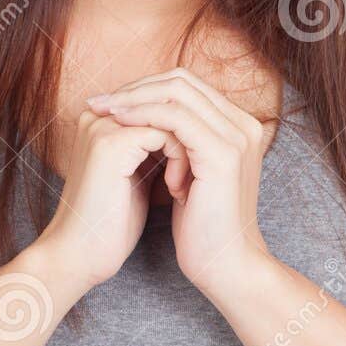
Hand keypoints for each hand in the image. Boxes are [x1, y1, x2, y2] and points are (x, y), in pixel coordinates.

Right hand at [39, 106, 189, 288]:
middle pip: (165, 105)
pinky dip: (179, 159)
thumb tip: (187, 135)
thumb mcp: (137, 176)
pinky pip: (167, 132)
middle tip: (189, 176)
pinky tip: (175, 188)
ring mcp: (103, 127)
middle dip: (186, 137)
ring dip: (186, 149)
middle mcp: (98, 115)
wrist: (81, 255)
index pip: (158, 105)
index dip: (181, 134)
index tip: (187, 171)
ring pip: (169, 116)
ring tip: (180, 185)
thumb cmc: (110, 223)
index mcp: (102, 120)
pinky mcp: (112, 143)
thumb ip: (153, 150)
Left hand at [85, 67, 272, 296]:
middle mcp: (243, 125)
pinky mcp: (222, 153)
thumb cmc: (202, 227)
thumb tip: (143, 122)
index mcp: (237, 127)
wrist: (224, 265)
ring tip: (104, 111)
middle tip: (101, 101)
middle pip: (183, 81)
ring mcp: (236, 136)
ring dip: (135, 98)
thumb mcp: (189, 174)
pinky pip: (176, 118)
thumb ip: (180, 144)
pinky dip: (143, 115)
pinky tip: (119, 124)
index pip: (188, 86)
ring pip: (178, 92)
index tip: (110, 101)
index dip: (145, 88)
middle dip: (136, 87)